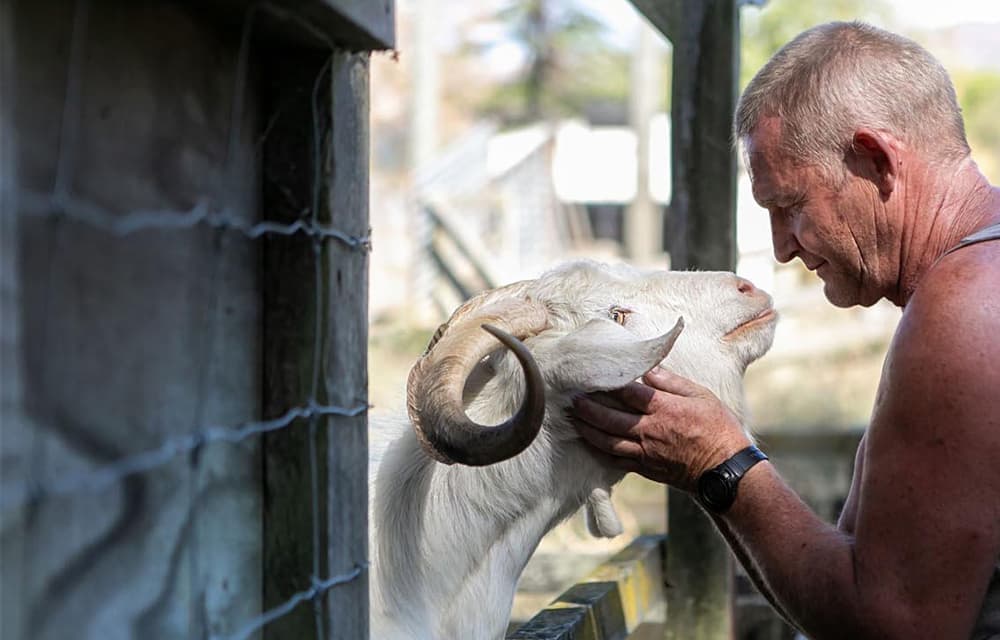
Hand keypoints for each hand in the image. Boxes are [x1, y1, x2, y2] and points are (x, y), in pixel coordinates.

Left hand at [571, 367, 750, 491]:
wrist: (724, 471)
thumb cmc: (718, 429)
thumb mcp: (701, 396)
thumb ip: (672, 382)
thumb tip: (649, 369)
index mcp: (664, 409)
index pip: (628, 393)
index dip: (608, 383)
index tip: (592, 375)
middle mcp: (650, 431)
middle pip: (610, 418)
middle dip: (588, 408)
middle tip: (572, 398)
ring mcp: (646, 452)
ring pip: (608, 441)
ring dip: (588, 429)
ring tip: (574, 419)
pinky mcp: (645, 469)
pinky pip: (616, 461)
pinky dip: (599, 452)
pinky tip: (589, 444)